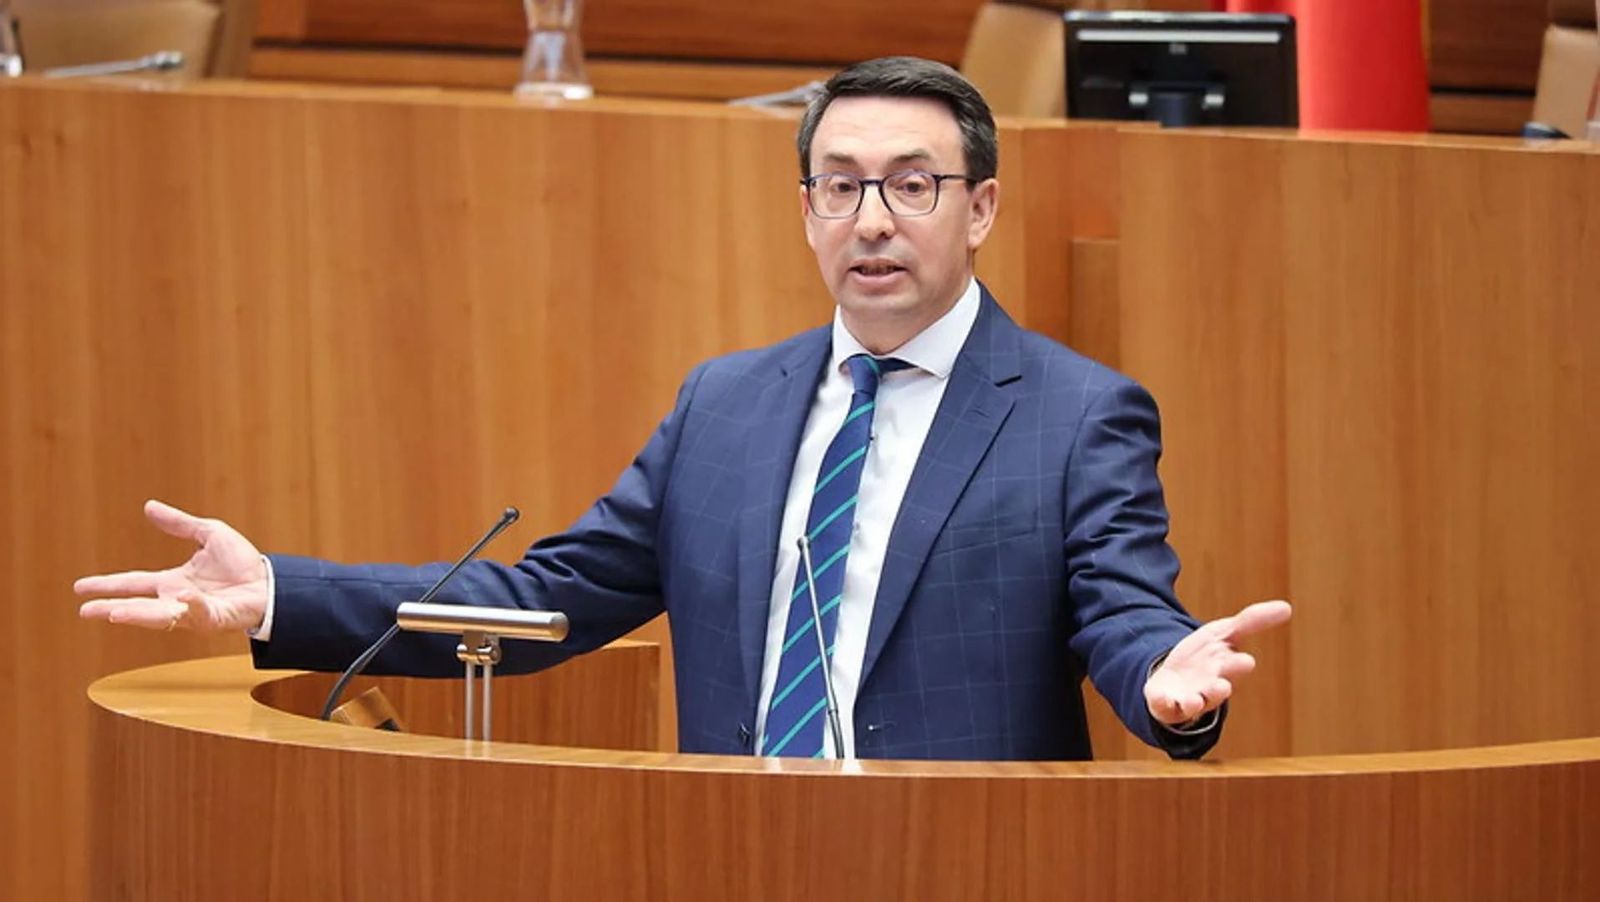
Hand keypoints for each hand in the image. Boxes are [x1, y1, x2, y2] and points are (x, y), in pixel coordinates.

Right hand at [76, 499, 268, 633]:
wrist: (271, 582)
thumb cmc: (243, 563)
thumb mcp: (209, 534)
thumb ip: (180, 524)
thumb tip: (150, 507)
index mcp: (172, 582)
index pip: (133, 583)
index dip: (107, 585)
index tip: (80, 587)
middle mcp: (176, 599)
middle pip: (137, 606)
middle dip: (110, 608)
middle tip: (85, 611)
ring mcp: (192, 612)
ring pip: (158, 616)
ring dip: (136, 615)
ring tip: (113, 613)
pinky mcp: (211, 619)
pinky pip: (196, 613)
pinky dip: (189, 605)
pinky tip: (183, 597)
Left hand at [1145, 599, 1292, 726]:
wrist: (1175, 678)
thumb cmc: (1205, 656)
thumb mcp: (1223, 632)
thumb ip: (1252, 621)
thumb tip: (1288, 607)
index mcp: (1225, 668)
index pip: (1235, 666)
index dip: (1239, 664)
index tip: (1246, 660)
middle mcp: (1209, 686)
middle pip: (1217, 688)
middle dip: (1220, 688)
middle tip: (1223, 686)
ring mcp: (1189, 697)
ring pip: (1195, 703)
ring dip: (1195, 702)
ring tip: (1194, 700)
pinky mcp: (1167, 704)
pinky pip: (1165, 707)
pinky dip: (1163, 703)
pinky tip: (1161, 697)